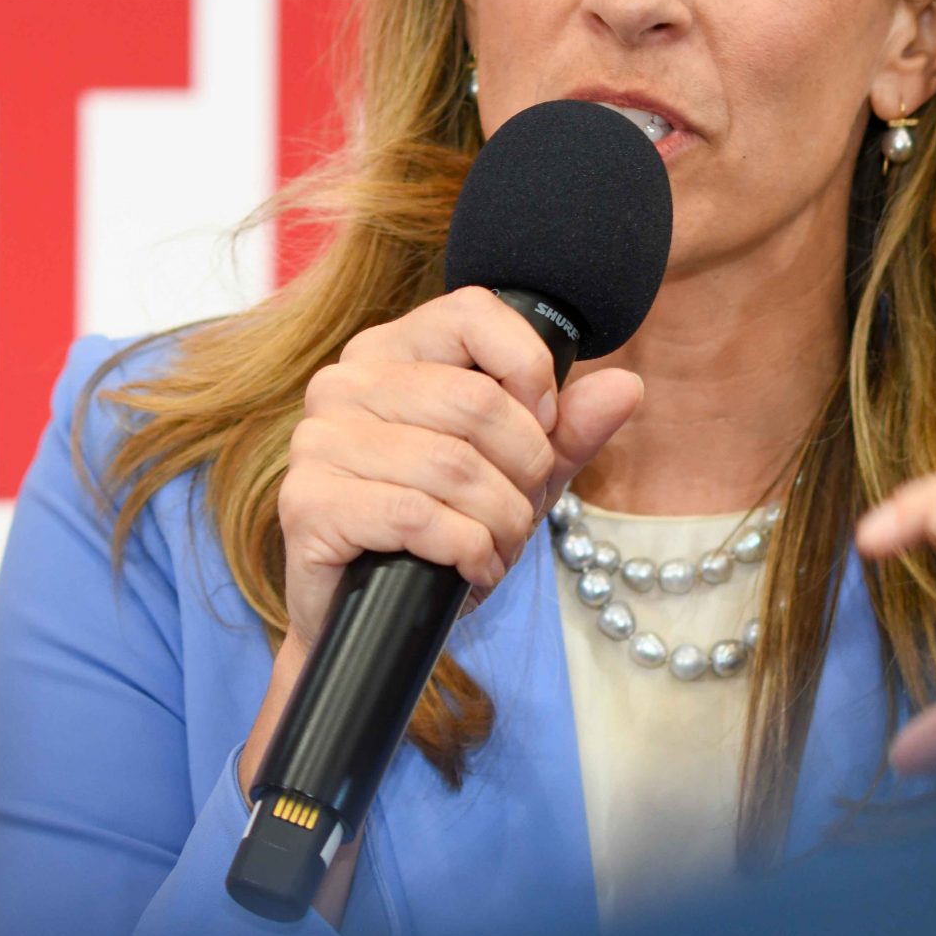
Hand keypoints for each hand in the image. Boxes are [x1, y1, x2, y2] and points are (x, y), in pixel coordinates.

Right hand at [274, 286, 643, 655]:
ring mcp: (318, 440)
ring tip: (499, 546)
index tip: (542, 429)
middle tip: (523, 511)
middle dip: (525, 469)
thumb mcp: (515, 477)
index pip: (473, 311)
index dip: (529, 371)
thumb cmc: (438, 536)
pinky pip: (416, 515)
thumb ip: (567, 431)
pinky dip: (466, 549)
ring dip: (501, 521)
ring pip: (453, 464)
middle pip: (476, 400)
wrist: (371, 623)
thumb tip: (627, 386)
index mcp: (391, 352)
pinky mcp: (308, 502)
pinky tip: (472, 568)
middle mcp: (345, 382)